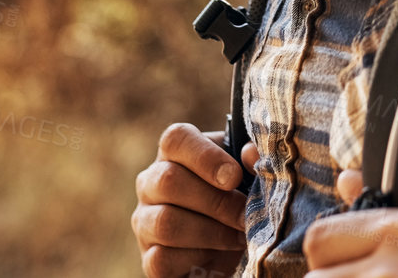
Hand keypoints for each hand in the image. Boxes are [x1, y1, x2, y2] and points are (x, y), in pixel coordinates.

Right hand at [133, 123, 258, 277]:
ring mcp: (145, 222)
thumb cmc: (238, 200)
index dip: (205, 156)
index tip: (235, 177)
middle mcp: (151, 183)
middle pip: (168, 180)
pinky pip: (162, 258)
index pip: (175, 139)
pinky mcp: (149, 259)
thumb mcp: (249, 177)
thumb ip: (252, 161)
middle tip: (245, 215)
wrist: (231, 250)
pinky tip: (218, 255)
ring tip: (239, 237)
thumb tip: (251, 153)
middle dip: (215, 201)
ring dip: (211, 232)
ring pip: (164, 222)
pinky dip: (197, 259)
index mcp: (175, 154)